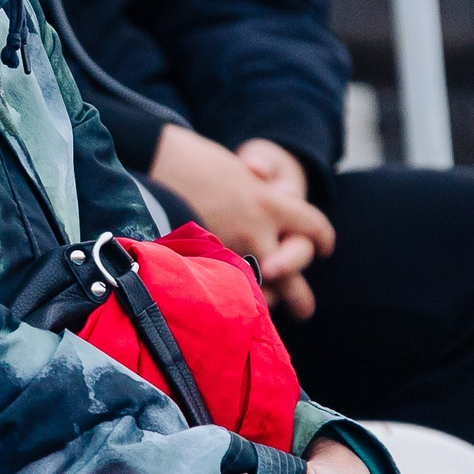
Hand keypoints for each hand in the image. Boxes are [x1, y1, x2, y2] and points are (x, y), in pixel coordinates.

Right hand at [147, 126, 333, 319]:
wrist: (149, 164)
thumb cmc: (192, 160)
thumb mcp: (238, 171)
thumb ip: (262, 194)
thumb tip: (279, 200)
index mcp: (269, 204)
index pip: (312, 227)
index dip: (322, 239)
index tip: (325, 248)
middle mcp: (256, 233)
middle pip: (294, 273)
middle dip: (300, 298)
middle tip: (304, 311)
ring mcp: (229, 254)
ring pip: (261, 294)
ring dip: (265, 304)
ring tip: (263, 313)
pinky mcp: (202, 267)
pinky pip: (226, 295)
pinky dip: (232, 302)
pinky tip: (230, 306)